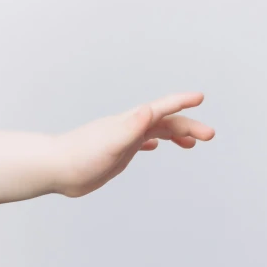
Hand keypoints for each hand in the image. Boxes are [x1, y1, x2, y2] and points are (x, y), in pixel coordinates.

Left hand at [54, 92, 214, 197]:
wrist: (56, 170)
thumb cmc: (81, 157)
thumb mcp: (111, 142)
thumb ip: (131, 126)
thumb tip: (149, 110)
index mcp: (130, 123)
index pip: (161, 109)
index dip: (181, 102)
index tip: (200, 97)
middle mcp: (129, 128)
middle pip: (165, 123)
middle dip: (188, 126)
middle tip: (209, 135)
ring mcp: (123, 140)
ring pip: (155, 132)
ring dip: (175, 134)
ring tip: (192, 143)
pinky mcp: (116, 153)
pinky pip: (140, 143)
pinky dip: (152, 142)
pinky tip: (155, 147)